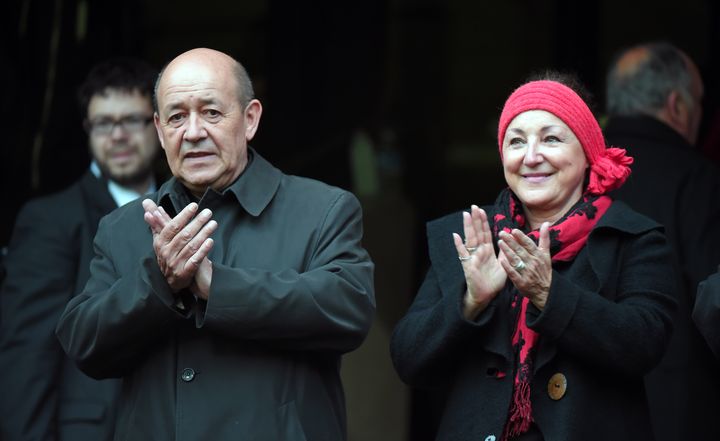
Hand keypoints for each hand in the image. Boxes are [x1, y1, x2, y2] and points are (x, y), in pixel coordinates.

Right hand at [142, 199, 215, 298]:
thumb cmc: (167, 254)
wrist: (170, 281)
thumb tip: (147, 203)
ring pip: (191, 246)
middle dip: (197, 222)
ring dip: (203, 233)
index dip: (183, 215)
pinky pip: (194, 260)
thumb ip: (157, 220)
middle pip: (184, 235)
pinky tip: (211, 241)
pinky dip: (203, 250)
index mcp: (160, 243)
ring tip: (213, 223)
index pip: (172, 226)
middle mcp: (166, 253)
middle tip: (208, 212)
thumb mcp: (160, 238)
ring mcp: (175, 264)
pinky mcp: (184, 273)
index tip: (194, 205)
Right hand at [453, 205, 506, 319]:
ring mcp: (472, 257)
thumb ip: (505, 253)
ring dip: (468, 227)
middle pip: (477, 232)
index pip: (485, 233)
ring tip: (466, 215)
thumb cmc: (493, 282)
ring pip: (470, 239)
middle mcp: (479, 252)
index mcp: (487, 251)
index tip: (482, 210)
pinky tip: (455, 236)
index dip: (484, 222)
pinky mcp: (468, 265)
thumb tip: (509, 240)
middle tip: (473, 206)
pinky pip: (462, 254)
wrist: (486, 296)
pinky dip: (459, 245)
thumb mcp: (504, 265)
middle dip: (476, 220)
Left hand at [497, 222, 551, 309]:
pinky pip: (513, 273)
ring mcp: (527, 273)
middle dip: (511, 241)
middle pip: (520, 250)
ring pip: (516, 260)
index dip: (521, 237)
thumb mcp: (546, 254)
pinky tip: (501, 261)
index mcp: (538, 255)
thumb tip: (546, 223)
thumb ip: (544, 238)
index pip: (529, 244)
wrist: (546, 290)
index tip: (513, 230)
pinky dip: (508, 267)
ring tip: (499, 243)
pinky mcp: (521, 282)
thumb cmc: (544, 269)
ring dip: (507, 251)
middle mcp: (533, 263)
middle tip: (502, 233)